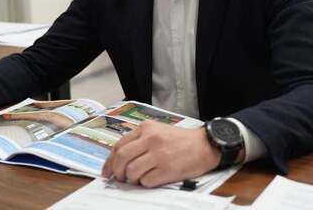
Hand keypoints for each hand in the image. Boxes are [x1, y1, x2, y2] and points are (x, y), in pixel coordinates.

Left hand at [101, 120, 220, 187]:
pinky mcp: (168, 169)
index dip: (110, 161)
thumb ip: (139, 140)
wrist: (205, 145)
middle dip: (117, 172)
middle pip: (122, 158)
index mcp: (146, 128)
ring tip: (138, 179)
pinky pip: (146, 181)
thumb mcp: (158, 131)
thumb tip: (119, 159)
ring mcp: (159, 154)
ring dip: (131, 179)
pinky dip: (145, 183)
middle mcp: (151, 139)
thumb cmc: (181, 140)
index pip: (119, 145)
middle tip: (120, 178)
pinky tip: (151, 179)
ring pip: (132, 171)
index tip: (107, 172)